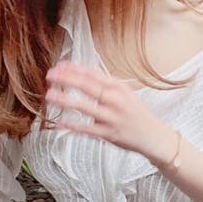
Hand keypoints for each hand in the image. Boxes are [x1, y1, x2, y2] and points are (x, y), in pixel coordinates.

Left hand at [45, 61, 176, 165]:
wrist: (153, 136)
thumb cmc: (136, 113)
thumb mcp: (125, 93)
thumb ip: (106, 83)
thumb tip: (83, 72)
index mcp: (118, 87)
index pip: (92, 73)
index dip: (74, 68)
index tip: (59, 65)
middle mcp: (115, 100)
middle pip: (87, 86)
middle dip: (66, 79)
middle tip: (50, 75)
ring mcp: (111, 117)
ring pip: (84, 106)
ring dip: (65, 100)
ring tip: (49, 96)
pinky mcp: (108, 134)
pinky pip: (86, 129)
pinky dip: (72, 126)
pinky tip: (59, 123)